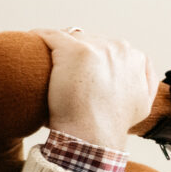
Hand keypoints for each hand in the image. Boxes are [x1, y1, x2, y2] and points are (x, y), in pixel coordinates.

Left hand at [34, 28, 156, 149]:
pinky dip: (40, 36)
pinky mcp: (72, 51)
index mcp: (135, 58)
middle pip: (88, 39)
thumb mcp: (140, 103)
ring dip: (57, 45)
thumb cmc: (109, 126)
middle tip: (56, 65)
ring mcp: (95, 48)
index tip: (74, 67)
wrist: (92, 135)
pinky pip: (51, 36)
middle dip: (73, 50)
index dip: (89, 56)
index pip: (106, 47)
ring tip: (40, 53)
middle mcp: (118, 49)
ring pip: (70, 37)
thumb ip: (138, 85)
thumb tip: (131, 81)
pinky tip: (31, 40)